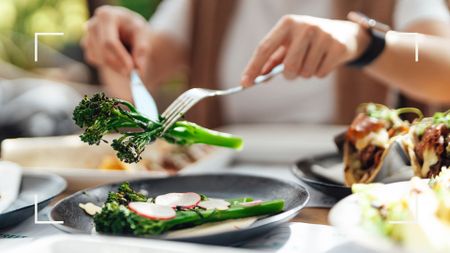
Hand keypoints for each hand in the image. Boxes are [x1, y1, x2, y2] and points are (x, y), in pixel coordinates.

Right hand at [81, 6, 150, 75]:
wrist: (126, 27)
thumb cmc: (135, 29)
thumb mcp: (143, 34)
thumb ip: (141, 49)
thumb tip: (138, 68)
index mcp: (107, 16)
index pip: (109, 42)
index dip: (120, 57)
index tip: (131, 69)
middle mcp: (93, 24)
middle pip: (103, 52)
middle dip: (118, 65)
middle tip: (133, 75)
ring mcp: (87, 35)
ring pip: (99, 59)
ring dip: (116, 67)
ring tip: (131, 63)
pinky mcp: (86, 46)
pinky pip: (96, 61)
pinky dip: (109, 64)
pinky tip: (119, 57)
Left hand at [241, 15, 369, 85]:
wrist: (343, 33)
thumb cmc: (307, 41)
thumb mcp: (288, 44)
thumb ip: (272, 60)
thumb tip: (257, 77)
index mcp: (287, 24)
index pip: (265, 48)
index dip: (253, 67)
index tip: (245, 83)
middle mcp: (305, 26)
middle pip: (288, 66)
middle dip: (289, 75)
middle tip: (293, 72)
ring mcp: (323, 35)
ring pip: (305, 72)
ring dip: (305, 73)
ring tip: (312, 60)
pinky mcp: (337, 47)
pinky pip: (320, 74)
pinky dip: (319, 73)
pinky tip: (324, 61)